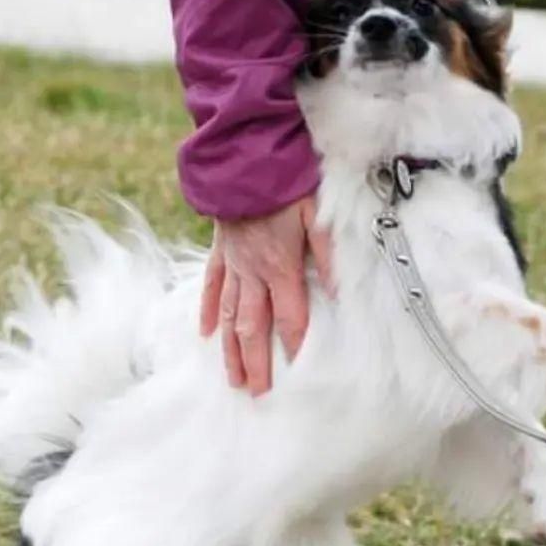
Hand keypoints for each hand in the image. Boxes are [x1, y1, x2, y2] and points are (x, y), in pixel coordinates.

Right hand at [200, 196, 334, 395]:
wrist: (245, 151)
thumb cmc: (287, 180)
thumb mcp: (319, 214)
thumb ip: (328, 255)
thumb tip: (339, 293)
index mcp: (280, 265)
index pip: (289, 317)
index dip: (293, 346)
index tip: (294, 374)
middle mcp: (252, 271)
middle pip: (252, 327)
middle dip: (256, 363)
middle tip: (257, 394)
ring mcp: (232, 263)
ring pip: (228, 315)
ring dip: (230, 349)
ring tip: (232, 378)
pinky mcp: (219, 250)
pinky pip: (211, 286)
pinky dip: (208, 311)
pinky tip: (207, 333)